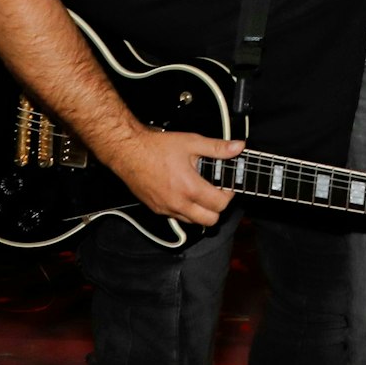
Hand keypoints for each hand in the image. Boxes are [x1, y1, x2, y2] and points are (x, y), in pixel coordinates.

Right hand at [95, 127, 238, 225]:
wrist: (128, 152)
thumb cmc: (156, 147)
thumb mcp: (192, 142)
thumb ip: (217, 147)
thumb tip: (237, 148)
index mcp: (189, 187)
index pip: (220, 204)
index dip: (228, 194)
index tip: (226, 185)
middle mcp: (177, 203)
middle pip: (209, 221)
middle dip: (217, 208)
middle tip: (216, 192)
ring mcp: (166, 208)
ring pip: (193, 221)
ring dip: (201, 211)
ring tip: (201, 192)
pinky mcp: (156, 209)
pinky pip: (177, 217)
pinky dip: (185, 210)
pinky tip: (185, 194)